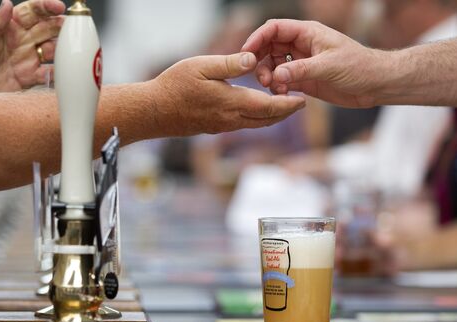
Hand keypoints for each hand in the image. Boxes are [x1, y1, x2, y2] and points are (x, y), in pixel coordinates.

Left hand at [0, 0, 64, 91]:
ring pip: (53, 50)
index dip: (47, 7)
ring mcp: (29, 59)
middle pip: (49, 28)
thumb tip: (7, 4)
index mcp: (10, 25)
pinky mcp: (30, 77)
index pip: (33, 11)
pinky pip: (49, 74)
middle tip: (74, 29)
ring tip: (72, 51)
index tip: (60, 7)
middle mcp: (23, 40)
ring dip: (63, 49)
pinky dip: (59, 74)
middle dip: (63, 26)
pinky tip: (65, 73)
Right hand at [149, 52, 305, 136]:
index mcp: (232, 102)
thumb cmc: (174, 86)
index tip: (303, 100)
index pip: (269, 107)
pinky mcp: (214, 127)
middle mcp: (231, 119)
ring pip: (255, 124)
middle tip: (300, 104)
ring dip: (271, 117)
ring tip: (283, 107)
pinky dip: (256, 118)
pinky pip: (243, 125)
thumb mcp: (202, 66)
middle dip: (285, 112)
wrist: (153, 112)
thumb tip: (254, 59)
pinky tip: (256, 109)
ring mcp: (222, 126)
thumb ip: (230, 64)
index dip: (288, 104)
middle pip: (266, 120)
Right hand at [241, 19, 389, 107]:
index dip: (257, 38)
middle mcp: (302, 46)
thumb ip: (300, 70)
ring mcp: (301, 63)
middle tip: (260, 78)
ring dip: (268, 77)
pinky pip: (282, 81)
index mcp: (307, 32)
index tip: (246, 53)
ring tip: (273, 89)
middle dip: (260, 61)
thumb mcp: (329, 66)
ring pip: (273, 65)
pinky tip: (282, 95)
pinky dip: (277, 88)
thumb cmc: (359, 67)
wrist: (377, 85)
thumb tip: (276, 75)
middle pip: (269, 47)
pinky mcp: (304, 80)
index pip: (274, 29)